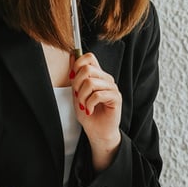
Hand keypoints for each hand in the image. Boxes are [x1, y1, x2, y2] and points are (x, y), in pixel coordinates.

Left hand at [70, 52, 121, 170]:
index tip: (72, 78)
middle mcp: (106, 78)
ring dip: (82, 97)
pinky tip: (89, 110)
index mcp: (97, 75)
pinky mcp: (115, 97)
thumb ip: (75, 75)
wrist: (97, 131)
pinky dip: (89, 104)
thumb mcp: (77, 92)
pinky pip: (98, 95)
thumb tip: (72, 54)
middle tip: (77, 96)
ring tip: (84, 106)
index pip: (89, 57)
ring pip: (91, 83)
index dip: (77, 64)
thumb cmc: (88, 113)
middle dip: (77, 83)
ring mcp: (112, 87)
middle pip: (87, 69)